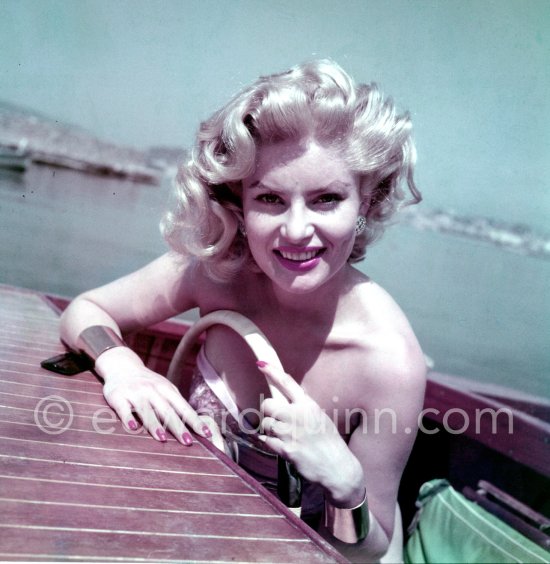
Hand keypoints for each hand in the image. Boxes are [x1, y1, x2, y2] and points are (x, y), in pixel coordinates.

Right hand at [97, 347, 210, 444]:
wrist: (122, 366)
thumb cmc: (148, 383)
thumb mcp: (164, 388)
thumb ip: (175, 404)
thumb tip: (194, 426)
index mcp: (167, 389)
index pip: (183, 407)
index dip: (195, 421)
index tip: (206, 434)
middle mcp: (152, 390)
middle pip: (167, 410)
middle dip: (178, 427)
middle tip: (187, 442)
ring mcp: (135, 393)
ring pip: (146, 410)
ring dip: (154, 425)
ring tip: (162, 439)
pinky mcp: (118, 397)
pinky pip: (124, 409)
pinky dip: (128, 418)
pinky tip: (133, 428)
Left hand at [256, 361, 363, 506]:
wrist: (337, 467)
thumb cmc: (329, 441)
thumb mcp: (319, 417)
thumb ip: (302, 408)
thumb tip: (282, 403)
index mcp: (308, 405)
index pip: (287, 383)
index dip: (272, 372)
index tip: (261, 364)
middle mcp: (298, 416)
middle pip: (268, 404)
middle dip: (268, 412)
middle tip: (276, 419)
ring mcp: (291, 433)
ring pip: (266, 423)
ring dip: (270, 429)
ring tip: (283, 435)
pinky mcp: (286, 449)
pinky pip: (267, 441)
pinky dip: (269, 442)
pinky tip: (279, 444)